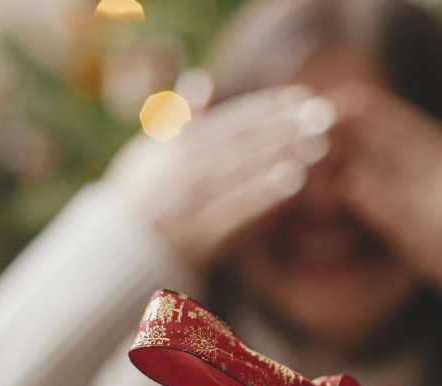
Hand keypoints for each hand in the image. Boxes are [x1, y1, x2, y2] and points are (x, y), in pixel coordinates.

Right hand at [104, 86, 336, 268]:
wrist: (116, 252)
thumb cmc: (142, 197)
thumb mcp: (153, 151)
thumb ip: (183, 118)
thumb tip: (201, 77)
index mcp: (177, 147)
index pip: (232, 121)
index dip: (269, 107)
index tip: (304, 96)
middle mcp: (183, 171)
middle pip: (243, 143)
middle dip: (286, 127)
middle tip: (325, 116)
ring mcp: (190, 204)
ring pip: (242, 173)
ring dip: (282, 155)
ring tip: (320, 144)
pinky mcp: (198, 236)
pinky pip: (236, 212)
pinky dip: (265, 195)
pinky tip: (295, 182)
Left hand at [331, 83, 441, 297]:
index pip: (420, 131)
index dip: (386, 113)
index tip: (357, 97)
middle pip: (400, 150)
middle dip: (363, 128)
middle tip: (331, 108)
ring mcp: (441, 215)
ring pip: (392, 179)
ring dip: (359, 158)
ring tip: (328, 141)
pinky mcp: (430, 248)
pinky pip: (395, 220)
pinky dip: (372, 201)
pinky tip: (347, 186)